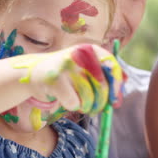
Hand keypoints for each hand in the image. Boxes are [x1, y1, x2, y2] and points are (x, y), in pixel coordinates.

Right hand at [10, 44, 124, 115]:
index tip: (114, 100)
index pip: (111, 65)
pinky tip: (67, 100)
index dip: (116, 84)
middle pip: (101, 86)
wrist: (36, 73)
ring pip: (88, 98)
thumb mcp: (87, 68)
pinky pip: (74, 103)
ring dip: (86, 107)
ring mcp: (65, 66)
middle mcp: (78, 54)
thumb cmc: (68, 74)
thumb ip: (106, 76)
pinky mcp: (55, 80)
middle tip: (96, 108)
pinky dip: (72, 106)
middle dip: (101, 103)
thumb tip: (121, 92)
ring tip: (81, 103)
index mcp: (89, 48)